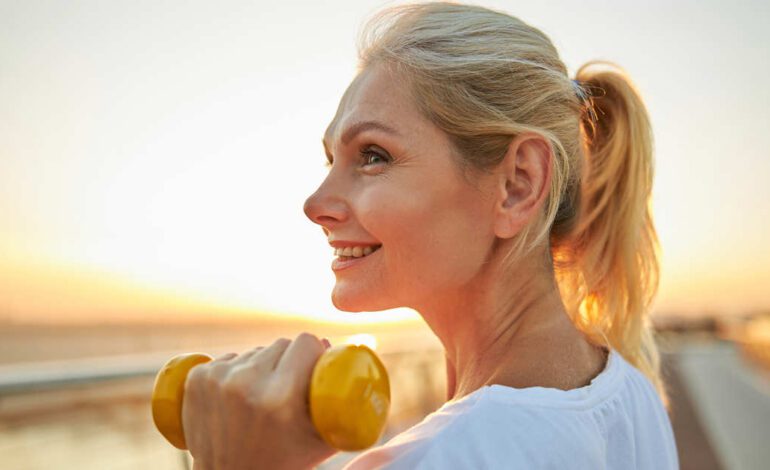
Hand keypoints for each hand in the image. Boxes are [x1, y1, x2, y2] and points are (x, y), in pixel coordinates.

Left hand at [183, 333, 336, 469]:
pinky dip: (238, 373)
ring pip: (256, 351)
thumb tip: (329, 344)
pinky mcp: (198, 377)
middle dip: (288, 363)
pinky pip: (232, 358)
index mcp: (280, 397)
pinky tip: (238, 399)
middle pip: (281, 344)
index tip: (311, 370)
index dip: (313, 355)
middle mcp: (246, 383)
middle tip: (285, 393)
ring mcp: (218, 379)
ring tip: (259, 401)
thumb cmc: (284, 461)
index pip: (305, 342)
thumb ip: (339, 395)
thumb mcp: (323, 437)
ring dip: (262, 369)